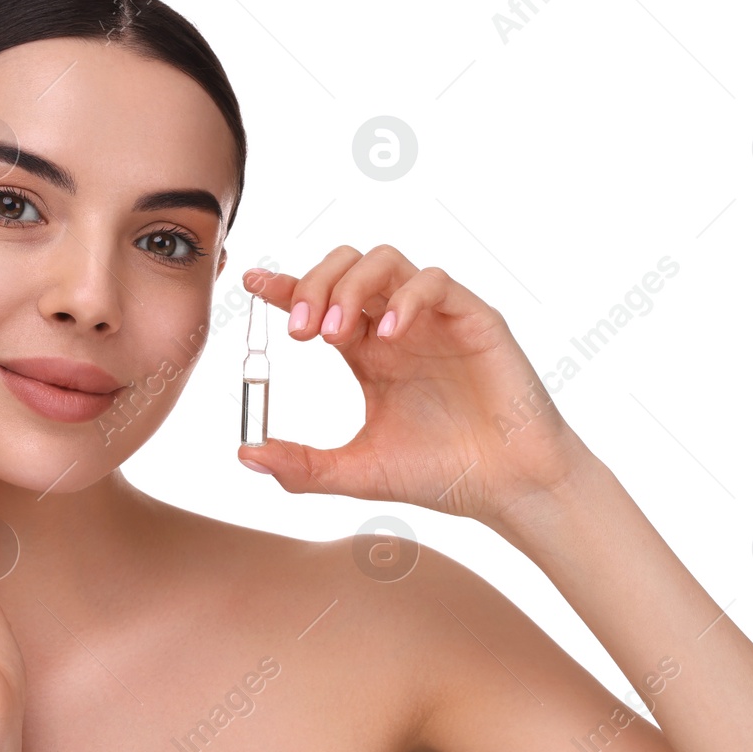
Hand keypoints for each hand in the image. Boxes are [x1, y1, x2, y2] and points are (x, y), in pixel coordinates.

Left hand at [237, 245, 595, 529]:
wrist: (508, 489)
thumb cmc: (441, 475)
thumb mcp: (357, 471)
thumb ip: (302, 465)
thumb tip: (244, 455)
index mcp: (367, 351)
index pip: (319, 300)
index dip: (286, 286)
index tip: (253, 284)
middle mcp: (396, 326)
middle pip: (345, 268)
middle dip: (314, 286)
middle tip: (300, 332)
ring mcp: (434, 318)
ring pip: (385, 262)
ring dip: (351, 286)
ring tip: (335, 332)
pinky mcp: (473, 318)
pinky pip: (435, 282)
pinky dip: (406, 298)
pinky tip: (389, 334)